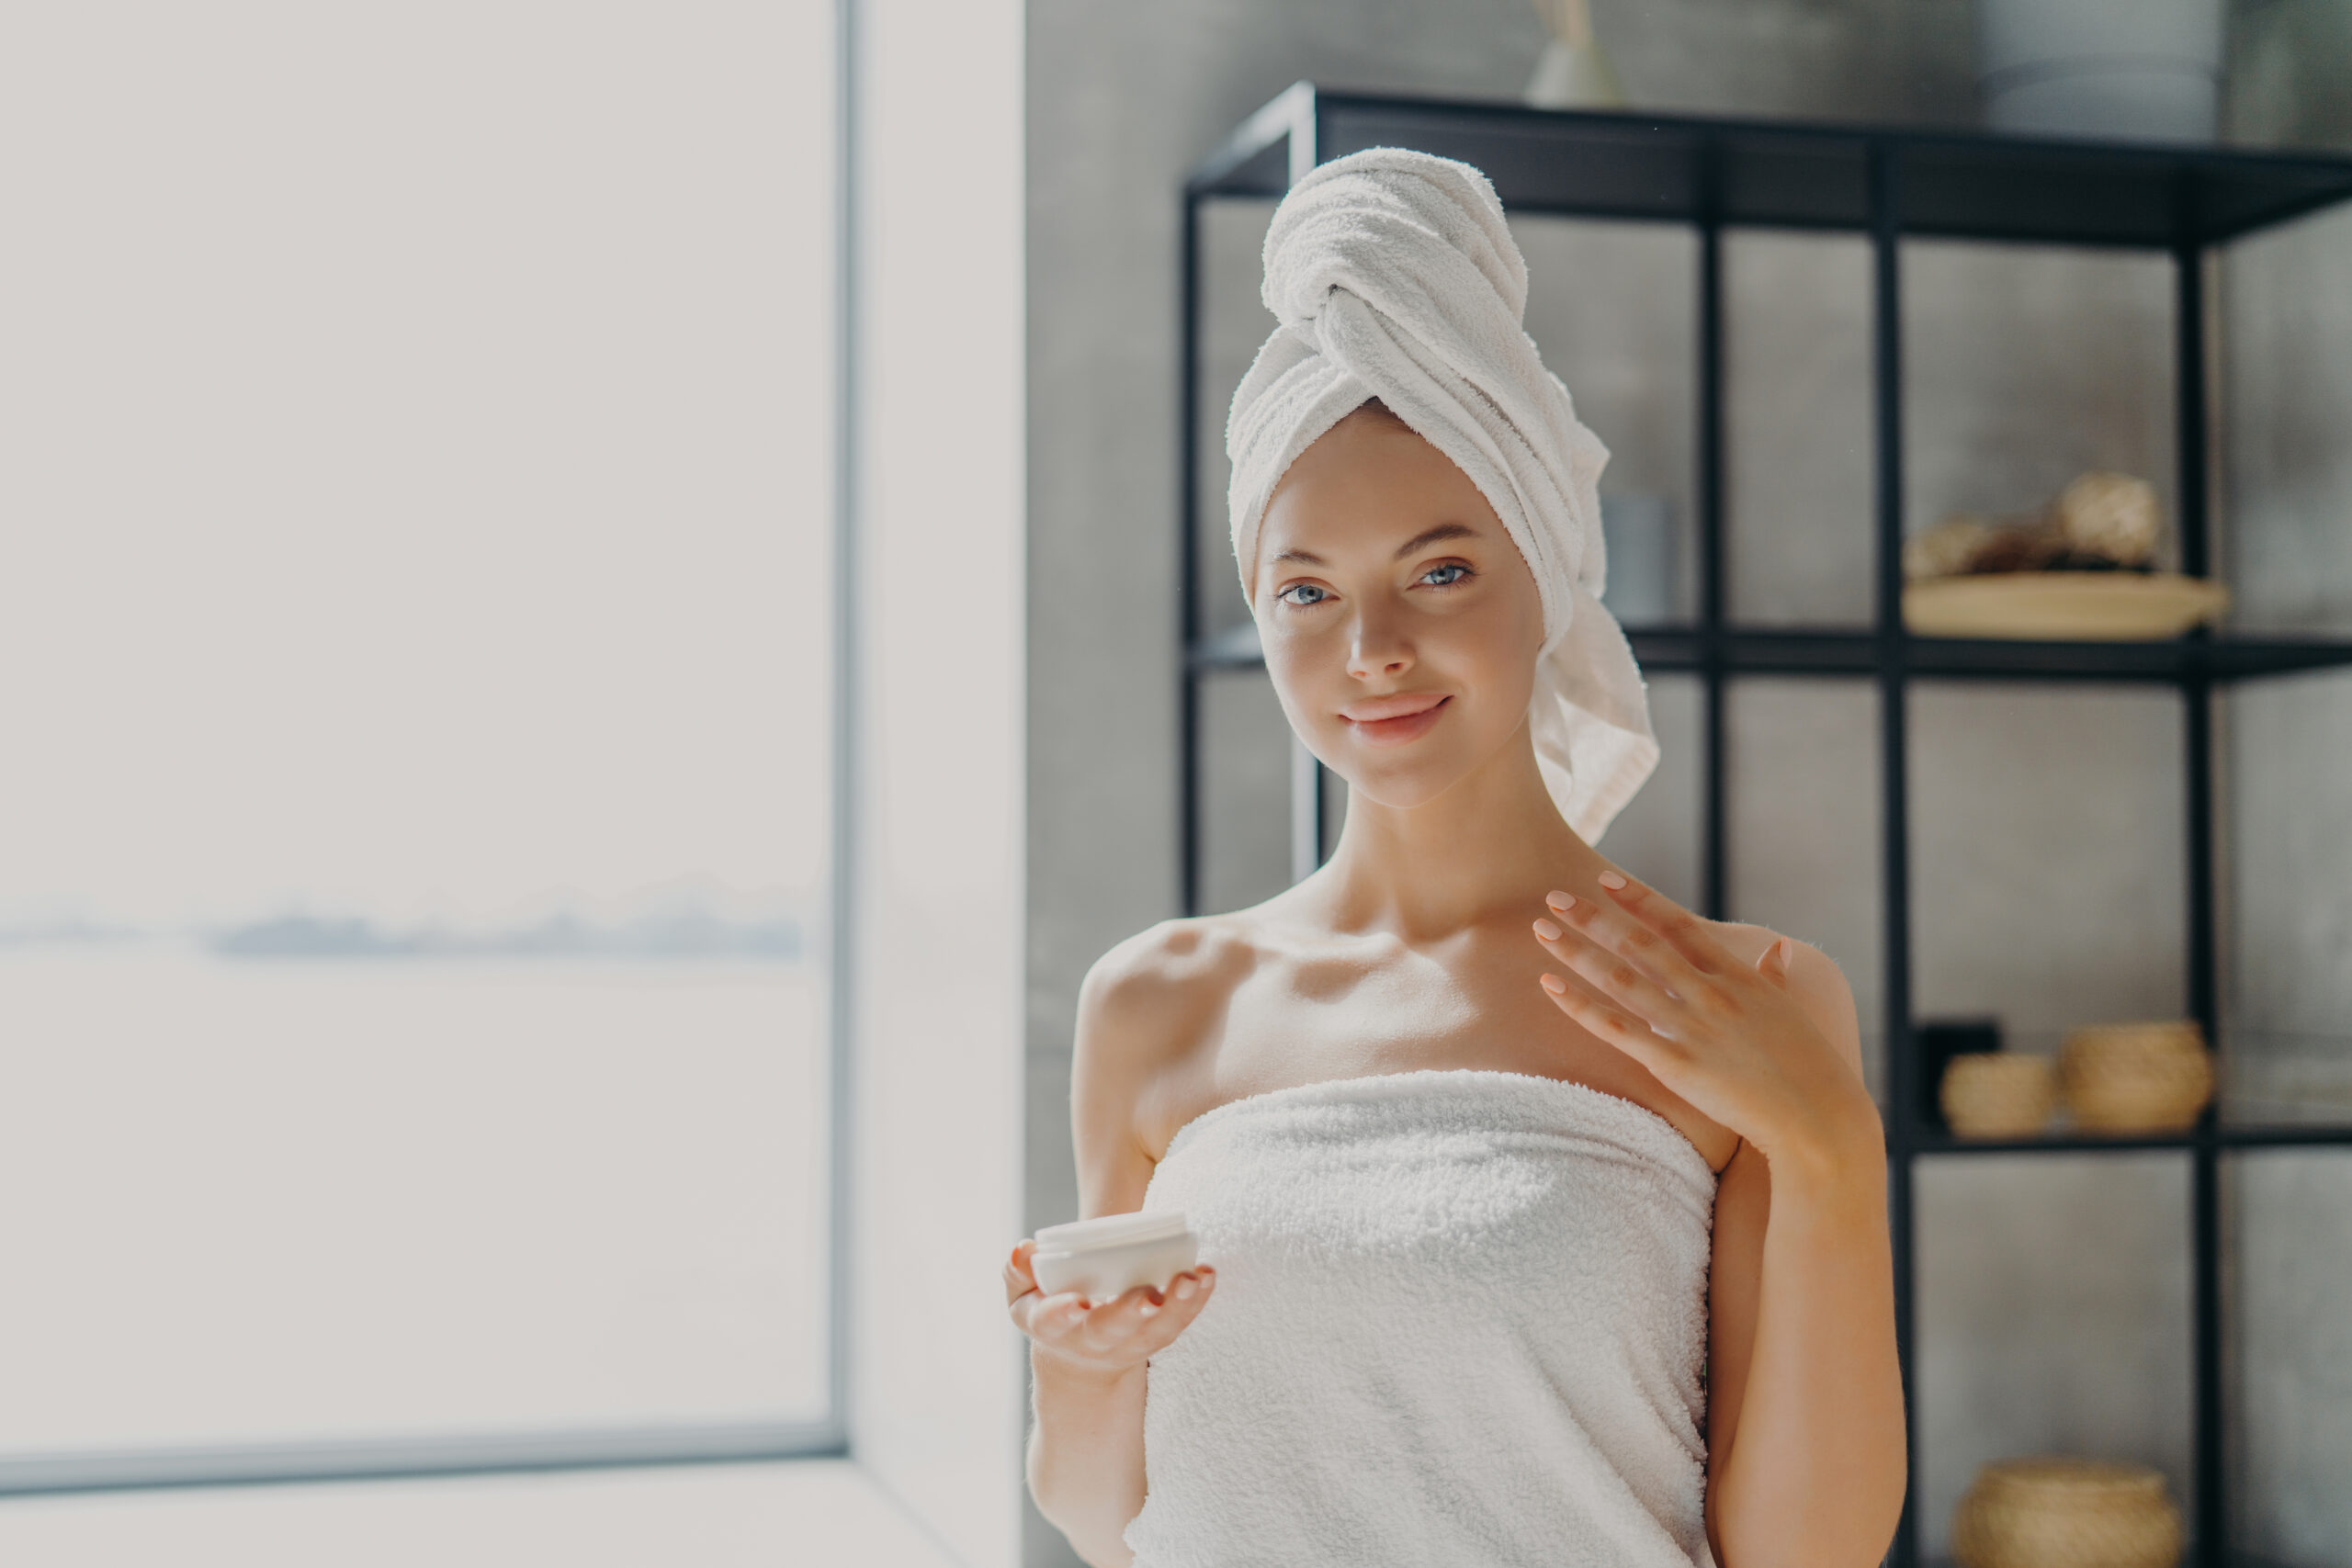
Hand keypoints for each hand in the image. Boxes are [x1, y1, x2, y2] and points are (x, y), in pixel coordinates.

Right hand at [1005, 1237, 1216, 1376]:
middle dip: (1130, 1315)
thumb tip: (1023, 1248)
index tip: (1077, 1301)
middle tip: (1149, 1297)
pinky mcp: (1156, 1339)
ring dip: (1176, 1307)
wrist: (1082, 1358)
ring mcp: (1128, 1344)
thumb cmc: (1050, 1311)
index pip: (1053, 1322)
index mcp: (1052, 1328)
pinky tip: (1207, 1276)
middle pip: (1111, 1331)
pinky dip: (1196, 1301)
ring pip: (1154, 1331)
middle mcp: (1091, 1342)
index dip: (1062, 1312)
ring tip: (1191, 1279)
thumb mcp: (1023, 1296)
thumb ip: (1018, 1271)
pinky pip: (1179, 1324)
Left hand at [1529, 873, 1878, 1179]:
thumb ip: (1774, 978)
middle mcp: (1709, 993)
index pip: (1678, 925)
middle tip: (1554, 897)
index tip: (1605, 879)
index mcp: (1737, 976)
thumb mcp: (1793, 1012)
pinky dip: (1579, 1004)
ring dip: (1576, 951)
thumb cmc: (1808, 1068)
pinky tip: (1550, 985)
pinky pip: (1615, 1028)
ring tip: (1541, 930)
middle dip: (1593, 917)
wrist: (1815, 1118)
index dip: (1638, 900)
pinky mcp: (1673, 1064)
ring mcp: (1689, 1027)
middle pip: (1638, 944)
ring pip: (1618, 978)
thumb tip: (1778, 949)